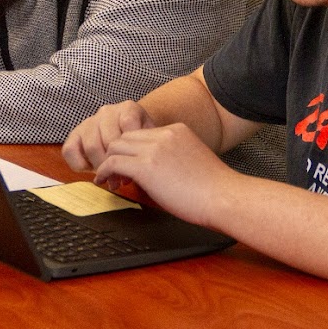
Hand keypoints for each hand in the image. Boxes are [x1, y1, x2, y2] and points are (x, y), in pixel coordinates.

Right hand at [62, 101, 155, 172]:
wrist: (127, 129)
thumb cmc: (140, 138)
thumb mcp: (149, 139)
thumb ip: (145, 150)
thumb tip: (132, 175)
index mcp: (128, 109)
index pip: (128, 126)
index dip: (130, 150)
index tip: (134, 168)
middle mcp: (107, 111)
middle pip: (109, 140)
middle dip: (114, 165)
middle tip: (119, 181)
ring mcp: (89, 121)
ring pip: (91, 146)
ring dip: (99, 167)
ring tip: (107, 178)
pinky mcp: (74, 133)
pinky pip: (69, 149)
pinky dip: (78, 164)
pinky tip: (90, 170)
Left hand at [89, 123, 234, 226]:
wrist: (224, 197)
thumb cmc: (214, 189)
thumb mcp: (191, 161)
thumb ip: (171, 158)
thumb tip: (155, 173)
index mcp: (176, 130)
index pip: (141, 133)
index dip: (131, 150)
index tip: (127, 166)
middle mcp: (164, 134)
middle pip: (125, 136)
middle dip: (116, 153)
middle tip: (115, 174)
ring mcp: (154, 149)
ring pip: (115, 147)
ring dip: (108, 163)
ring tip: (109, 180)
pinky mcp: (146, 166)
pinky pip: (113, 163)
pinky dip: (104, 172)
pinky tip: (104, 182)